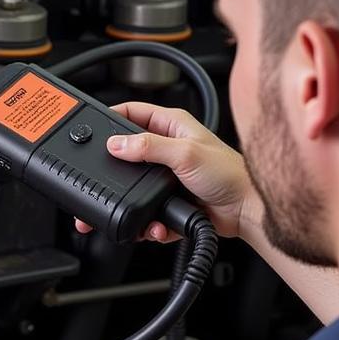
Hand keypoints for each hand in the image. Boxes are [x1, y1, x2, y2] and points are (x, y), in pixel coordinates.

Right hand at [75, 102, 254, 243]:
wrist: (246, 211)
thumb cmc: (230, 175)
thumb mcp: (186, 154)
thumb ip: (148, 147)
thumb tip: (116, 144)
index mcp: (173, 127)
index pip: (132, 113)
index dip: (111, 117)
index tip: (92, 128)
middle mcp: (168, 149)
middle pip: (127, 153)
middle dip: (113, 170)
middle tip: (98, 179)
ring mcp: (167, 176)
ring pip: (134, 188)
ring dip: (132, 203)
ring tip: (133, 212)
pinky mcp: (168, 200)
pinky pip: (146, 211)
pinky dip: (148, 223)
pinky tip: (156, 226)